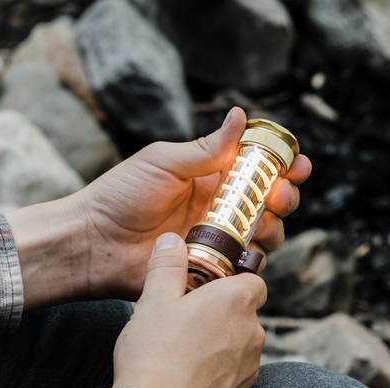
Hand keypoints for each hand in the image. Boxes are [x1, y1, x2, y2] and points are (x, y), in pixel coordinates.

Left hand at [5, 107, 309, 308]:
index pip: (258, 168)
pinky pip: (242, 269)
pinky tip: (247, 252)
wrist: (91, 242)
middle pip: (270, 204)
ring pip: (264, 237)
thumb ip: (206, 148)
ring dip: (273, 228)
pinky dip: (252, 261)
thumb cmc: (120, 195)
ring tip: (262, 222)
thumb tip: (242, 116)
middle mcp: (218, 208)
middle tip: (281, 194)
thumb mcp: (164, 162)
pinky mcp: (208, 270)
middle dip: (286, 197)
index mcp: (210, 177)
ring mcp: (215, 240)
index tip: (298, 163)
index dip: (283, 165)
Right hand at [112, 232, 265, 387]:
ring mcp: (251, 365)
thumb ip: (166, 266)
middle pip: (244, 311)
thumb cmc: (154, 355)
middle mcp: (253, 331)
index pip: (253, 279)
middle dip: (220, 311)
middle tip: (185, 317)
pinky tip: (188, 372)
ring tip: (182, 348)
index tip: (207, 285)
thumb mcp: (152, 301)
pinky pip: (234, 370)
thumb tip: (171, 241)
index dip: (231, 279)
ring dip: (219, 340)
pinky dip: (217, 368)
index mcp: (236, 301)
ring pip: (239, 342)